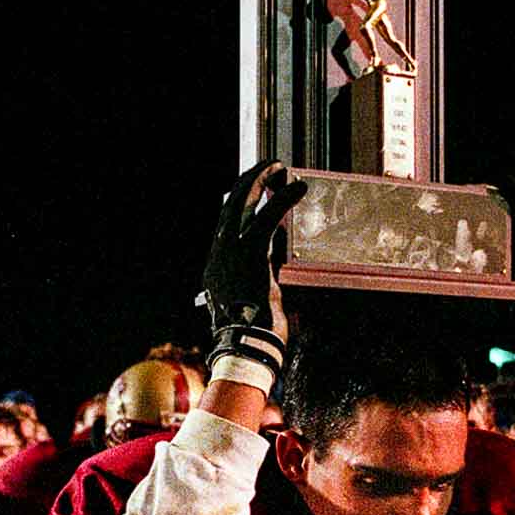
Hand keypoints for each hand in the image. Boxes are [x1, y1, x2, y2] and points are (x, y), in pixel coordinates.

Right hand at [196, 161, 306, 390]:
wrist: (244, 348)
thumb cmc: (248, 335)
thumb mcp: (241, 308)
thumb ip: (241, 290)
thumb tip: (238, 285)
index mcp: (216, 265)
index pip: (224, 221)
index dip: (239, 199)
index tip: (255, 187)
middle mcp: (219, 254)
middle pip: (230, 204)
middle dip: (249, 180)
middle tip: (268, 166)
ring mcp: (231, 253)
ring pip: (244, 203)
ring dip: (263, 180)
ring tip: (281, 168)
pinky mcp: (251, 255)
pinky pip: (269, 217)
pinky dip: (284, 199)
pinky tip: (299, 187)